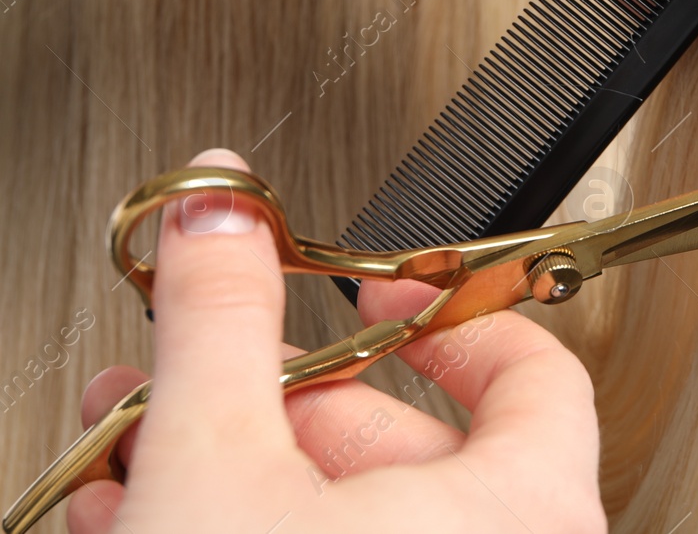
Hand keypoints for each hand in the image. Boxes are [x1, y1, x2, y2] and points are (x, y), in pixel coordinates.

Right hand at [69, 151, 604, 533]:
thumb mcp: (221, 459)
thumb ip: (223, 321)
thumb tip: (218, 214)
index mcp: (528, 504)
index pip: (533, 368)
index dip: (444, 313)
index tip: (378, 292)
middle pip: (413, 441)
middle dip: (283, 396)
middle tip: (220, 369)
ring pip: (352, 513)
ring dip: (239, 465)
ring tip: (145, 442)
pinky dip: (249, 528)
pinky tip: (146, 516)